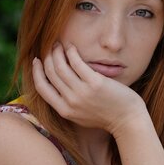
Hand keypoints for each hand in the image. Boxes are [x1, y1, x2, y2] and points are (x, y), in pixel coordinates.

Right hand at [32, 43, 147, 133]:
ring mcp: (82, 93)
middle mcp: (70, 102)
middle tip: (50, 47)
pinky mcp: (95, 83)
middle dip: (47, 57)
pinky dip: (71, 52)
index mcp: (64, 110)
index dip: (36, 72)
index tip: (37, 61)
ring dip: (57, 52)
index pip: (41, 88)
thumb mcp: (80, 115)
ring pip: (60, 66)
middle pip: (50, 73)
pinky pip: (77, 62)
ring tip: (59, 44)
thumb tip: (55, 85)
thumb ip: (67, 104)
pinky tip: (71, 47)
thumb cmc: (106, 116)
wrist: (127, 120)